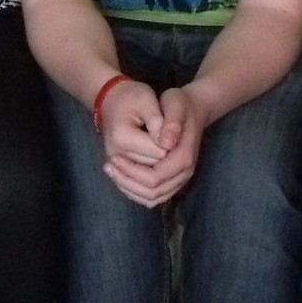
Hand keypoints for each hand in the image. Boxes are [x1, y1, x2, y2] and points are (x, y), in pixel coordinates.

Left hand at [107, 83, 206, 206]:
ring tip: (111, 171)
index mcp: (184, 157)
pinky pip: (153, 197)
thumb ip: (171, 123)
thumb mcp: (175, 104)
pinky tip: (121, 176)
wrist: (193, 109)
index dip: (131, 171)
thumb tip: (163, 144)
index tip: (113, 158)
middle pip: (153, 192)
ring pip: (152, 198)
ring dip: (129, 188)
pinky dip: (135, 191)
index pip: (155, 178)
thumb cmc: (181, 104)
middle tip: (108, 165)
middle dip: (127, 181)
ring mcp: (179, 179)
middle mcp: (184, 173)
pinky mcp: (172, 181)